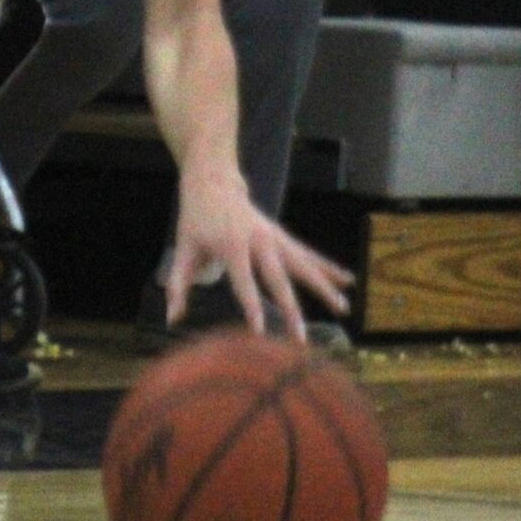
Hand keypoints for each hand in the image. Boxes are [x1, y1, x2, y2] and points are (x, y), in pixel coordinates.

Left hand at [165, 164, 354, 341]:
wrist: (214, 181)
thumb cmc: (196, 219)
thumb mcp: (183, 249)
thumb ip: (179, 285)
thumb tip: (172, 318)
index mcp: (232, 246)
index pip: (244, 283)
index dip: (252, 308)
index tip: (260, 333)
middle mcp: (259, 241)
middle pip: (279, 280)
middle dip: (291, 311)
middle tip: (300, 338)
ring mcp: (275, 237)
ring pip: (304, 265)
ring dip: (324, 287)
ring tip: (344, 308)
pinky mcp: (283, 236)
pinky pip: (309, 254)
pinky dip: (328, 267)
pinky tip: (348, 280)